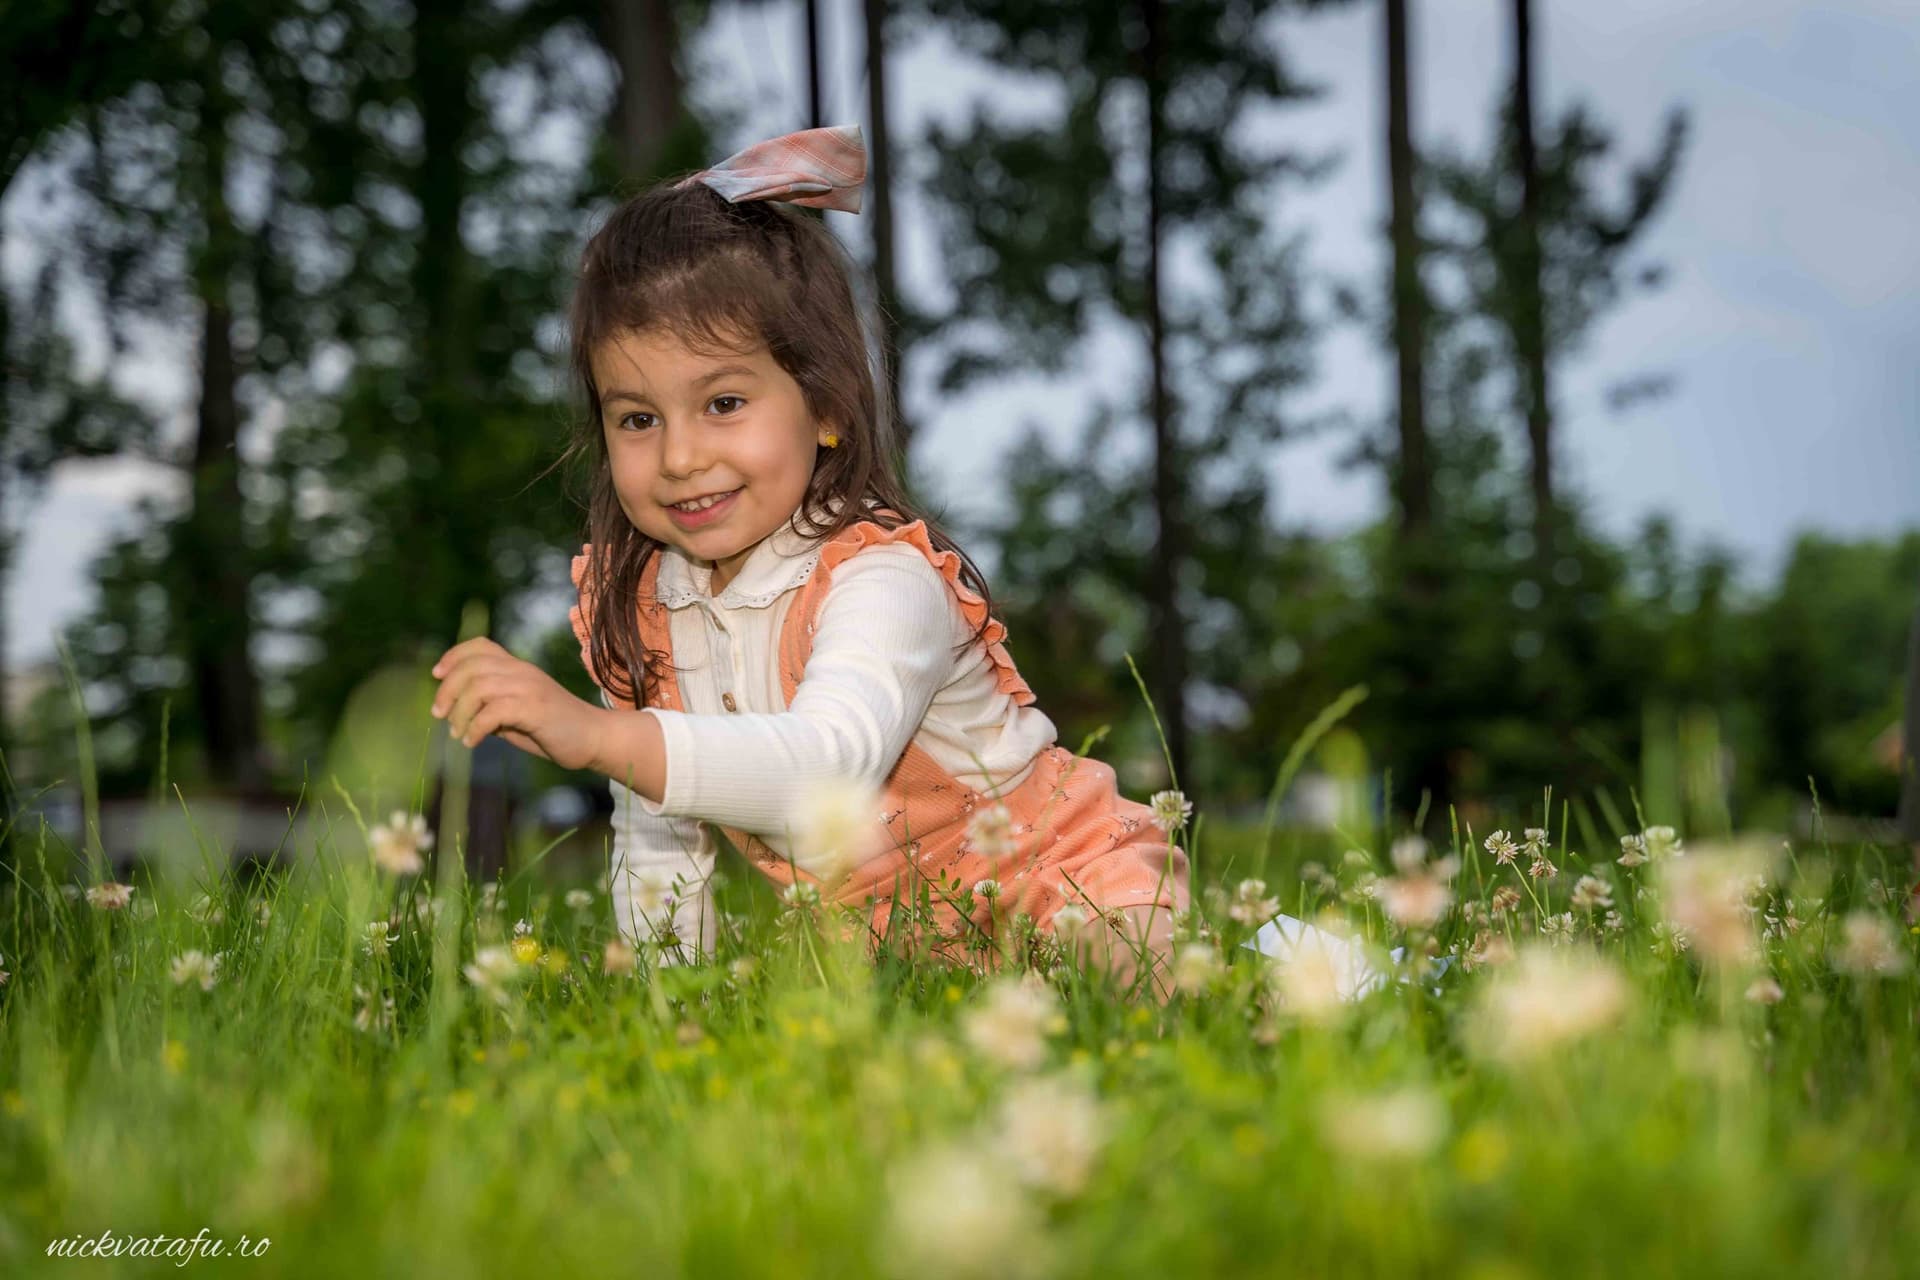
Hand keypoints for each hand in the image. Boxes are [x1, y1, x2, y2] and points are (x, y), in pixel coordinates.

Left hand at [430, 638, 603, 770]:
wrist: (594, 738)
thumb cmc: (553, 729)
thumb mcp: (516, 713)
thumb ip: (491, 706)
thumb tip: (455, 712)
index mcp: (518, 668)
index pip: (480, 646)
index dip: (453, 656)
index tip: (437, 675)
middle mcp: (522, 672)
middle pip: (471, 667)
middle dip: (447, 690)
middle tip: (439, 715)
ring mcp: (530, 688)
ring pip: (478, 688)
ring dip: (460, 713)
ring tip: (458, 734)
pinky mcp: (535, 709)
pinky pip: (493, 712)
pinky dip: (475, 728)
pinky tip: (472, 742)